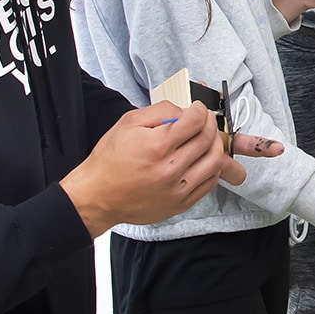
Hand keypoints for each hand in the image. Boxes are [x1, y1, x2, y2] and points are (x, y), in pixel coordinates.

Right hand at [62, 103, 268, 237]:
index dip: (201, 110)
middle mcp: (170, 169)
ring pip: (216, 162)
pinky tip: (204, 159)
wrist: (97, 196)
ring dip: (216, 145)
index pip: (195, 121)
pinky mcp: (181, 203)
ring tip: (207, 139)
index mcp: (156, 146)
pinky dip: (213, 168)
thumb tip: (186, 110)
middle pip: (208, 139)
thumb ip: (160, 111)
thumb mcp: (128, 123)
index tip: (198, 109)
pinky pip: (210, 183)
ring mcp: (177, 189)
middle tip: (205, 121)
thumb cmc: (110, 160)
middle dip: (211, 124)